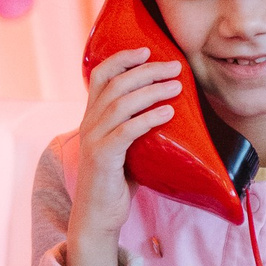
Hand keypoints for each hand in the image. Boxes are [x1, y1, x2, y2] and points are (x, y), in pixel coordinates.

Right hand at [65, 46, 185, 265]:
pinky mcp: (103, 158)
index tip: (146, 50)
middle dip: (146, 71)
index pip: (100, 76)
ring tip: (176, 86)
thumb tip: (168, 107)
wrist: (98, 216)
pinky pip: (126, 131)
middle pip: (115, 84)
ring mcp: (94, 140)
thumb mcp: (125, 146)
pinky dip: (148, 118)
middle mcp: (89, 123)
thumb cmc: (117, 181)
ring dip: (151, 91)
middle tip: (174, 66)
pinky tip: (167, 112)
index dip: (121, 59)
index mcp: (92, 116)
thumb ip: (134, 126)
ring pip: (120, 104)